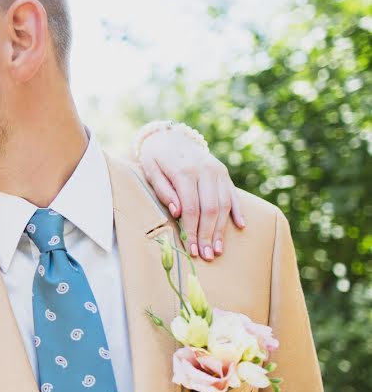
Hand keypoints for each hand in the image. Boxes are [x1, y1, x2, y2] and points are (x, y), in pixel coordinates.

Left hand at [139, 129, 245, 260]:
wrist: (170, 136)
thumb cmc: (157, 157)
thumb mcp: (151, 170)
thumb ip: (163, 190)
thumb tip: (177, 212)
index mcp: (185, 171)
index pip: (192, 208)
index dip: (192, 231)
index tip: (191, 249)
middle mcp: (205, 171)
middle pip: (210, 209)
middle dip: (208, 235)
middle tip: (206, 256)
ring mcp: (217, 171)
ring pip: (224, 204)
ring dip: (221, 229)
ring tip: (217, 249)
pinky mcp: (224, 173)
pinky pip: (233, 194)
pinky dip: (238, 211)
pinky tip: (240, 227)